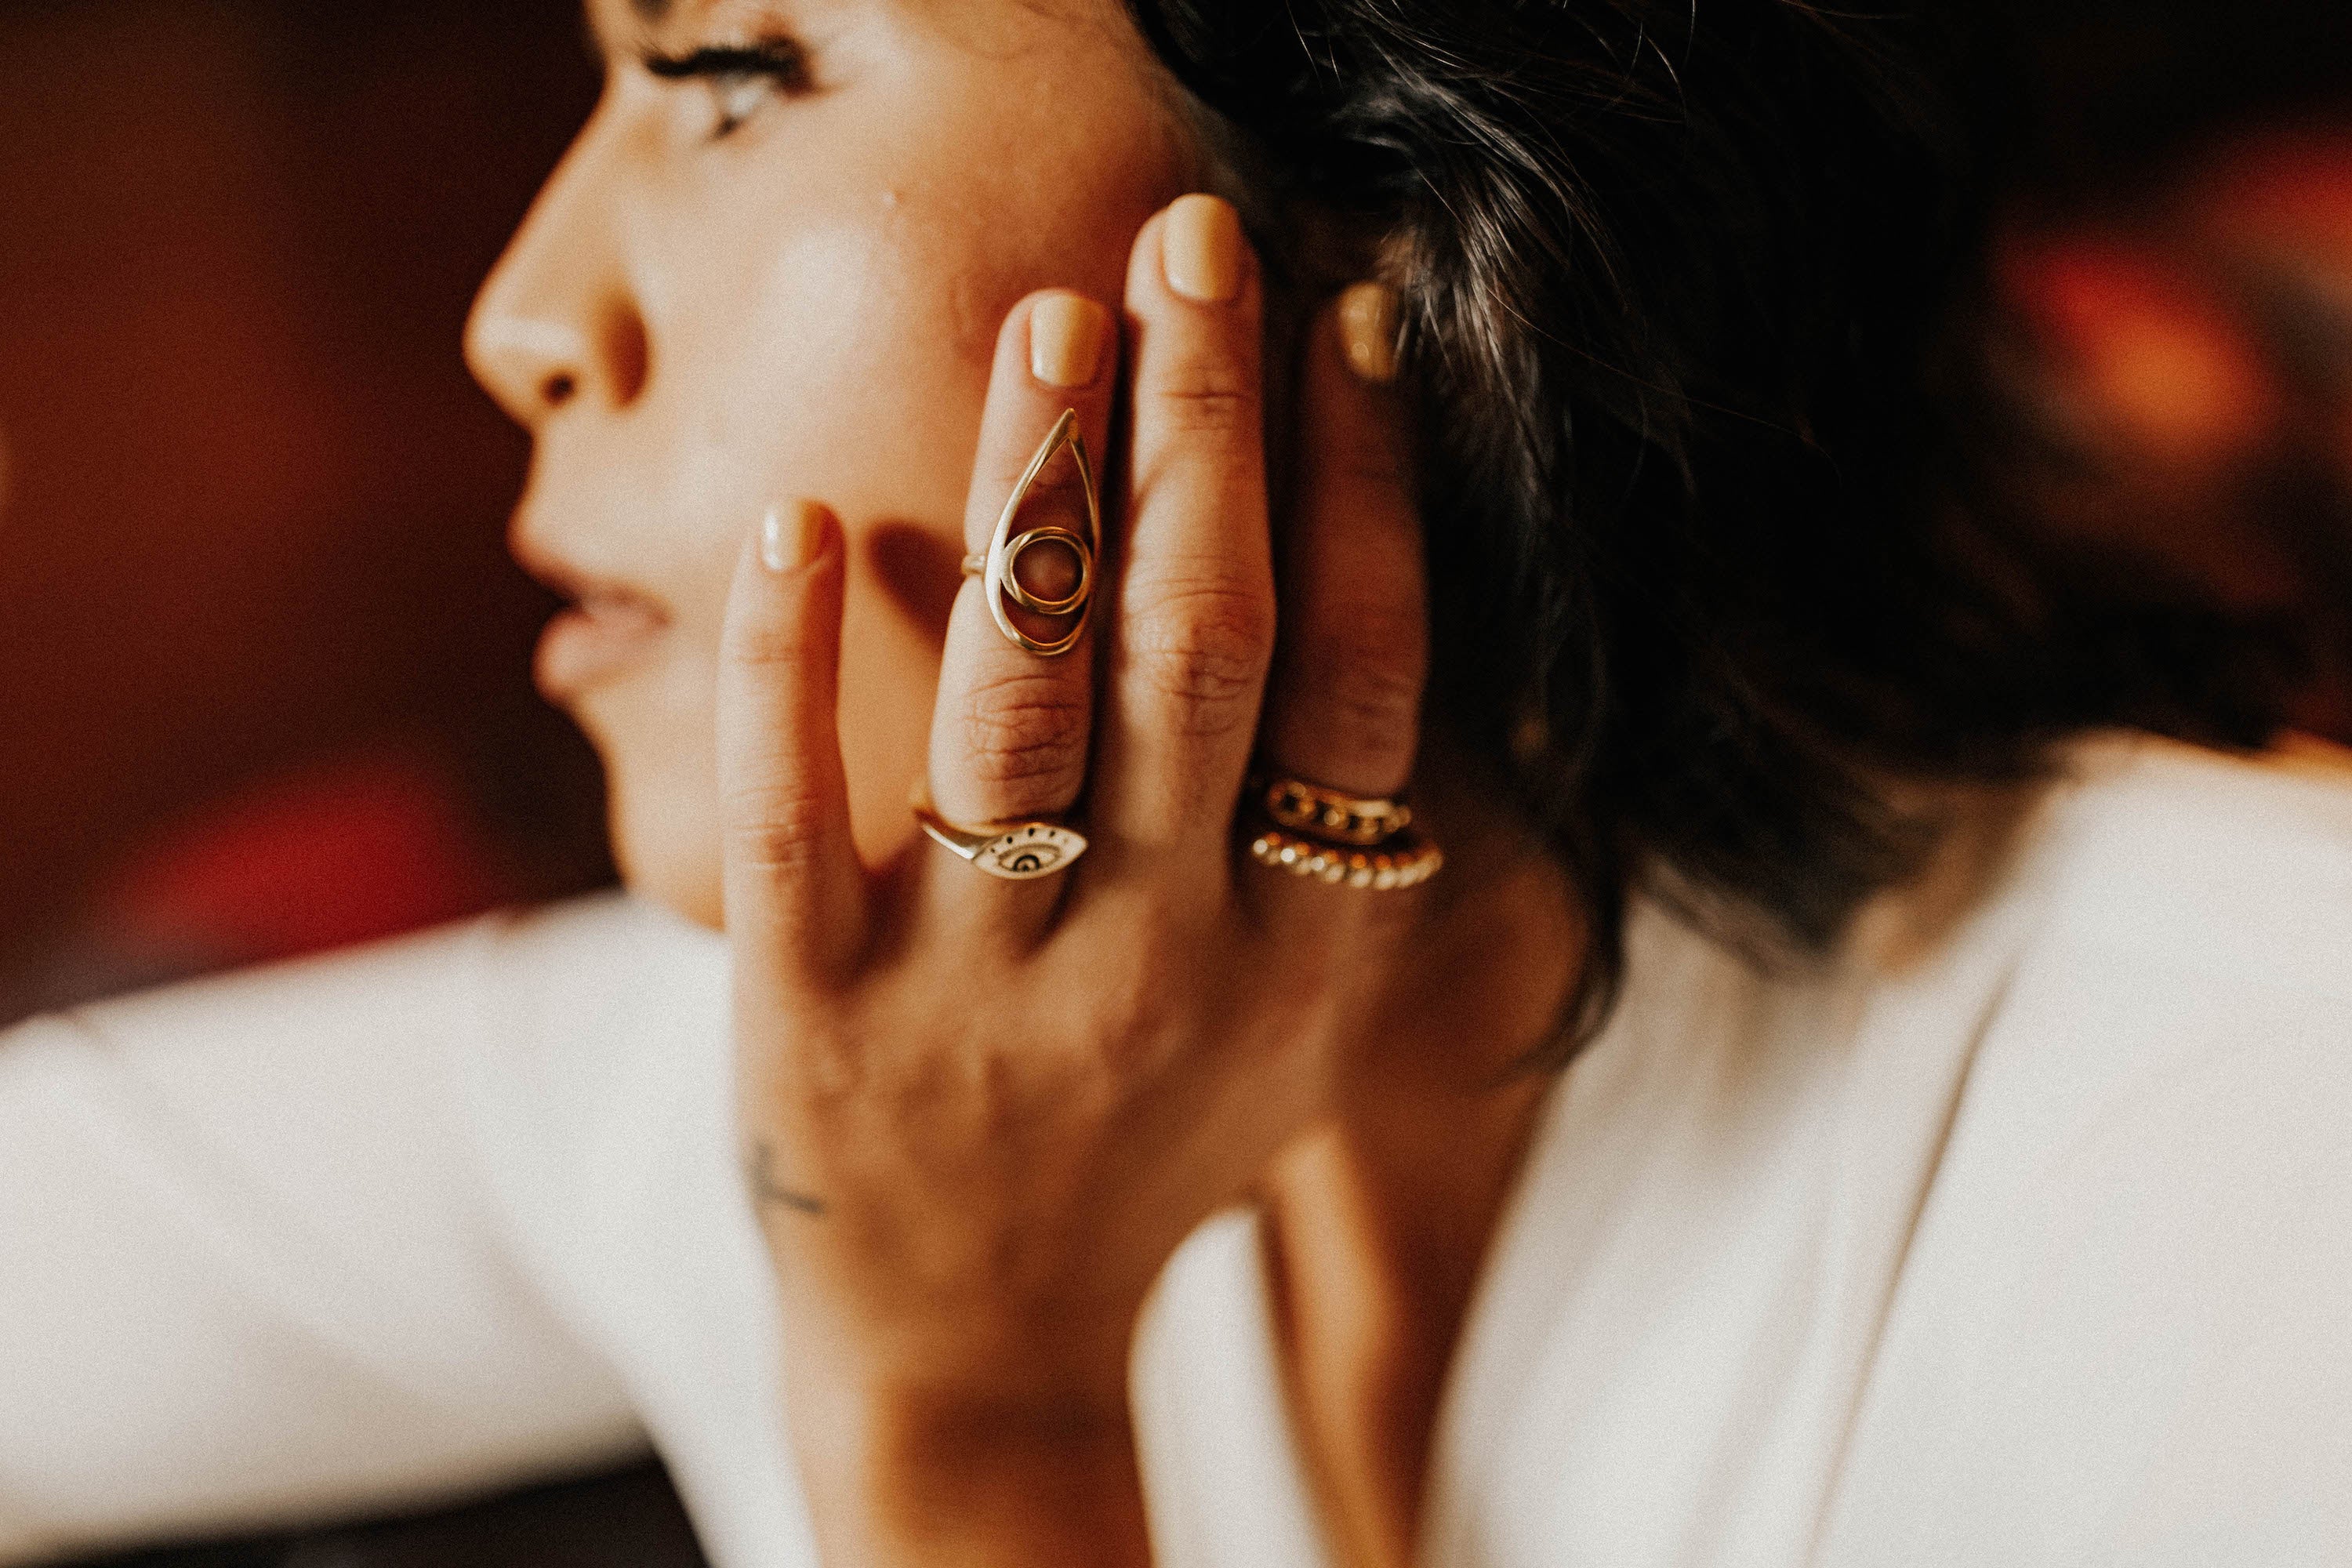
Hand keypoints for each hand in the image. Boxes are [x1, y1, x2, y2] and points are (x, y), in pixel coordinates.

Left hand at [721, 194, 1461, 1565]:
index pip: (1357, 680)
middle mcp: (1163, 959)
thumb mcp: (1298, 1020)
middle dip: (1208, 424)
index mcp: (1299, 952)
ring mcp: (982, 987)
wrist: (976, 1347)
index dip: (1364, 485)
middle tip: (1194, 240)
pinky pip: (793, 812)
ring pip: (1018, 698)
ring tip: (1049, 320)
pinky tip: (805, 516)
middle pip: (1203, 648)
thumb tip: (1367, 572)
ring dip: (1036, 488)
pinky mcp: (811, 1015)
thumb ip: (1340, 833)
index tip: (1348, 319)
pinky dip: (795, 659)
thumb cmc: (1149, 1146)